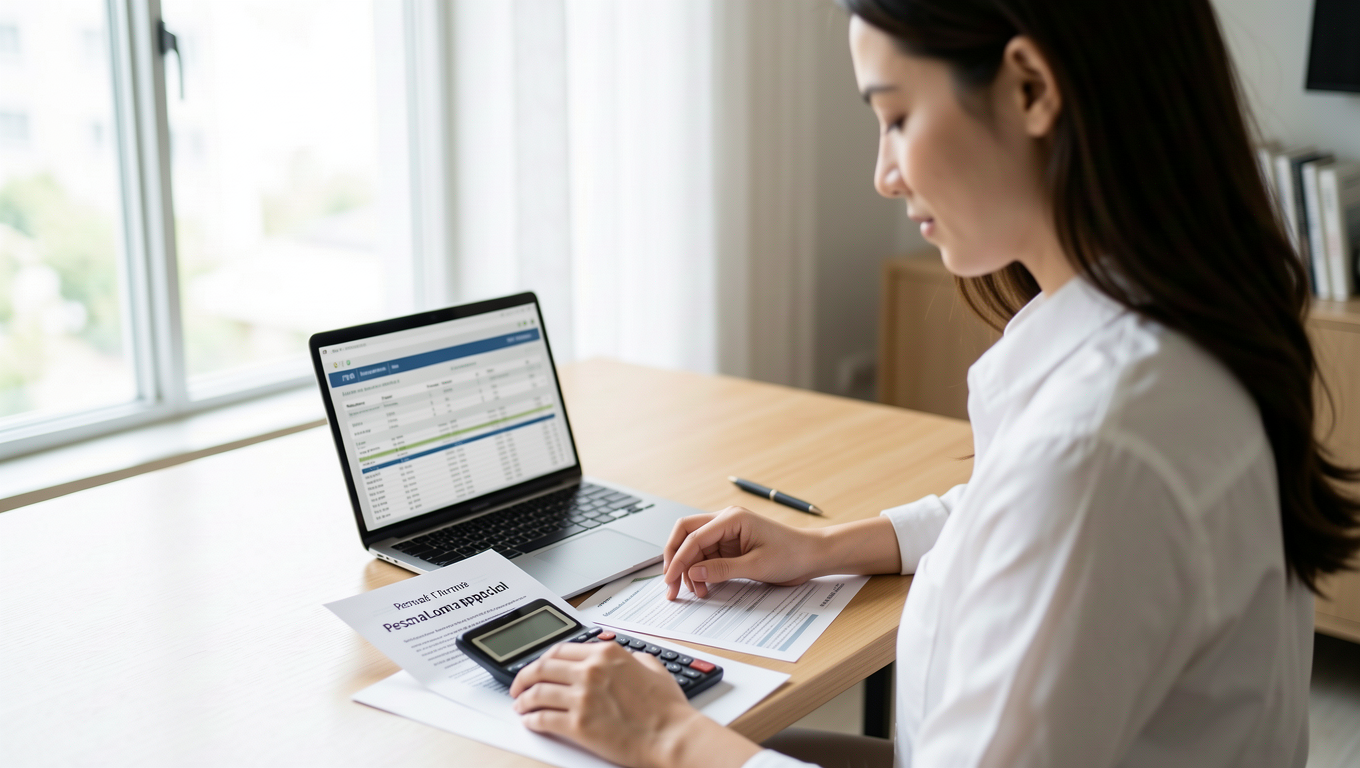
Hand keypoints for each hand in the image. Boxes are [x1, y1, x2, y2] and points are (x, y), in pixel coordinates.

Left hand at [509, 641, 757, 767]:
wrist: (672, 736)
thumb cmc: (667, 708)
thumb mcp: (654, 667)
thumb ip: (634, 657)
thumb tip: (627, 657)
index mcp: (606, 654)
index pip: (560, 650)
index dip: (543, 659)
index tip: (539, 667)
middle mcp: (591, 671)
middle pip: (542, 668)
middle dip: (524, 677)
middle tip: (519, 686)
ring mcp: (582, 697)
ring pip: (537, 692)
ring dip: (523, 699)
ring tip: (520, 705)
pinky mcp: (578, 724)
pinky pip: (542, 719)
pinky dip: (531, 720)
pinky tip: (529, 722)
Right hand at [662, 505, 825, 599]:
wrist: (812, 556)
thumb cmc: (791, 554)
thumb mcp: (756, 566)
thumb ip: (722, 569)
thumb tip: (692, 574)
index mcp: (731, 518)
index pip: (693, 537)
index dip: (678, 559)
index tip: (670, 580)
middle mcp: (725, 521)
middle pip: (686, 534)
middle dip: (675, 558)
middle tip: (671, 584)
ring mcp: (727, 533)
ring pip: (694, 547)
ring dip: (689, 569)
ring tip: (697, 592)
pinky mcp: (730, 546)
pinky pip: (706, 556)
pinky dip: (701, 572)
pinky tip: (705, 587)